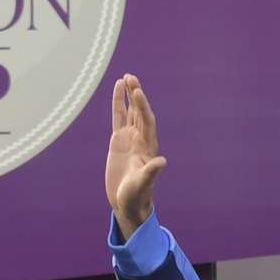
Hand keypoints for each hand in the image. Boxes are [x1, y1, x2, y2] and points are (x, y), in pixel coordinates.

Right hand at [105, 74, 165, 237]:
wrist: (128, 203)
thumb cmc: (136, 196)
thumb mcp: (142, 185)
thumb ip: (151, 173)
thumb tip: (162, 162)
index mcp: (148, 147)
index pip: (146, 121)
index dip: (142, 106)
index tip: (137, 91)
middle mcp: (141, 139)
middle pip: (139, 112)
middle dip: (136, 95)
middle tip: (131, 77)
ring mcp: (130, 139)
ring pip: (130, 112)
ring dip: (129, 96)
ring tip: (126, 78)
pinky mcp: (118, 142)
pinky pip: (118, 118)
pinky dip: (118, 105)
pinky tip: (117, 91)